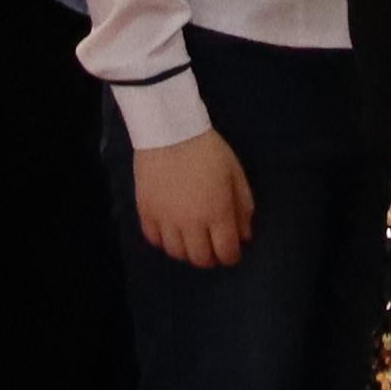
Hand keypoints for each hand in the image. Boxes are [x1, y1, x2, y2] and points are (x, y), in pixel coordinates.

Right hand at [136, 125, 255, 268]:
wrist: (169, 131)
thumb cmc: (208, 150)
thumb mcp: (235, 174)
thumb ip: (243, 207)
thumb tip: (244, 236)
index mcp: (217, 213)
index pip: (226, 252)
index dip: (232, 256)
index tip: (232, 250)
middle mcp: (191, 223)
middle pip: (200, 259)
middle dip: (210, 257)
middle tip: (212, 246)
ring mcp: (165, 219)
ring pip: (176, 253)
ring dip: (187, 251)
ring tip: (191, 239)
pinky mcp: (146, 212)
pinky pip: (154, 240)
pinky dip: (164, 240)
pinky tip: (171, 230)